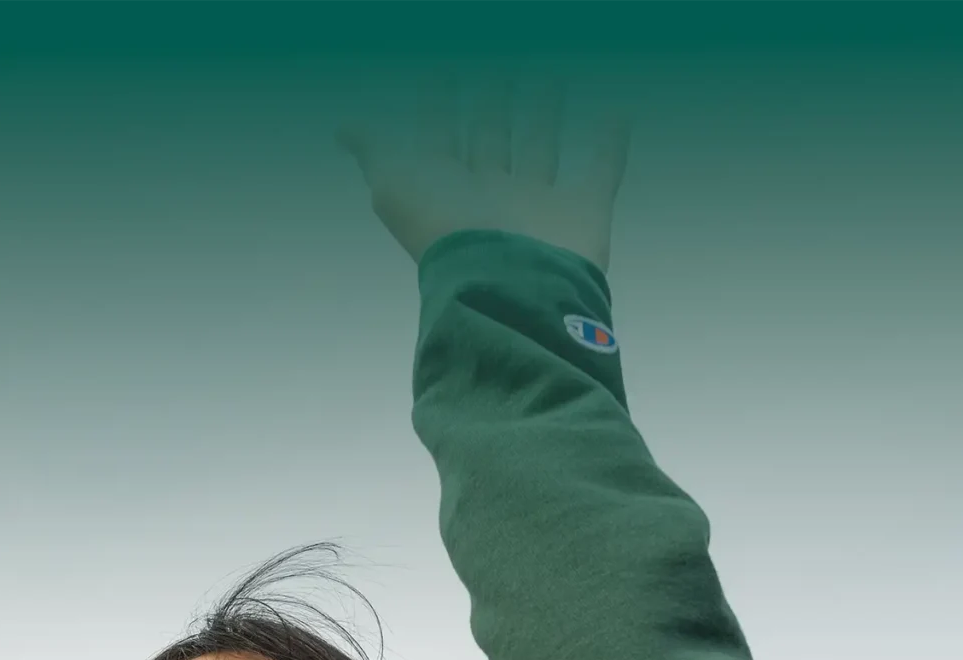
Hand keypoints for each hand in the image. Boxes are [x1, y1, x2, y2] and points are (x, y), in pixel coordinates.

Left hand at [340, 85, 629, 269]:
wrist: (508, 286)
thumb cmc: (446, 235)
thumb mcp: (395, 185)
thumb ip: (375, 150)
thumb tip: (345, 125)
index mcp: (447, 188)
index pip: (441, 136)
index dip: (438, 105)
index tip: (444, 73)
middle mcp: (491, 196)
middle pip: (492, 138)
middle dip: (494, 104)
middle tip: (502, 69)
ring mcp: (537, 205)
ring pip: (540, 147)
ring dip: (545, 114)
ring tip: (552, 80)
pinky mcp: (582, 212)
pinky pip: (601, 170)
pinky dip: (611, 143)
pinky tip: (618, 111)